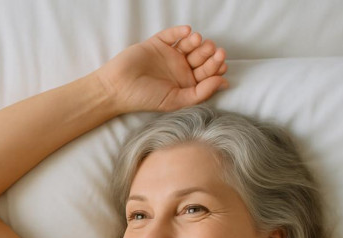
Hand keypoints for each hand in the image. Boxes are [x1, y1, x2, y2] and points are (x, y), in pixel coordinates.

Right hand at [94, 25, 227, 113]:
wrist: (117, 88)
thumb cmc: (145, 98)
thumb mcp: (176, 101)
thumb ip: (201, 92)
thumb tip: (224, 82)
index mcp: (186, 84)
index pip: (207, 74)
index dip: (216, 67)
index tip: (222, 62)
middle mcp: (179, 69)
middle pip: (200, 58)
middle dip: (209, 53)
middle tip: (213, 49)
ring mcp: (168, 55)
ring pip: (189, 45)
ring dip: (196, 42)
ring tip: (197, 41)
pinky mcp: (157, 43)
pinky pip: (171, 34)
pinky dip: (180, 31)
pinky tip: (186, 32)